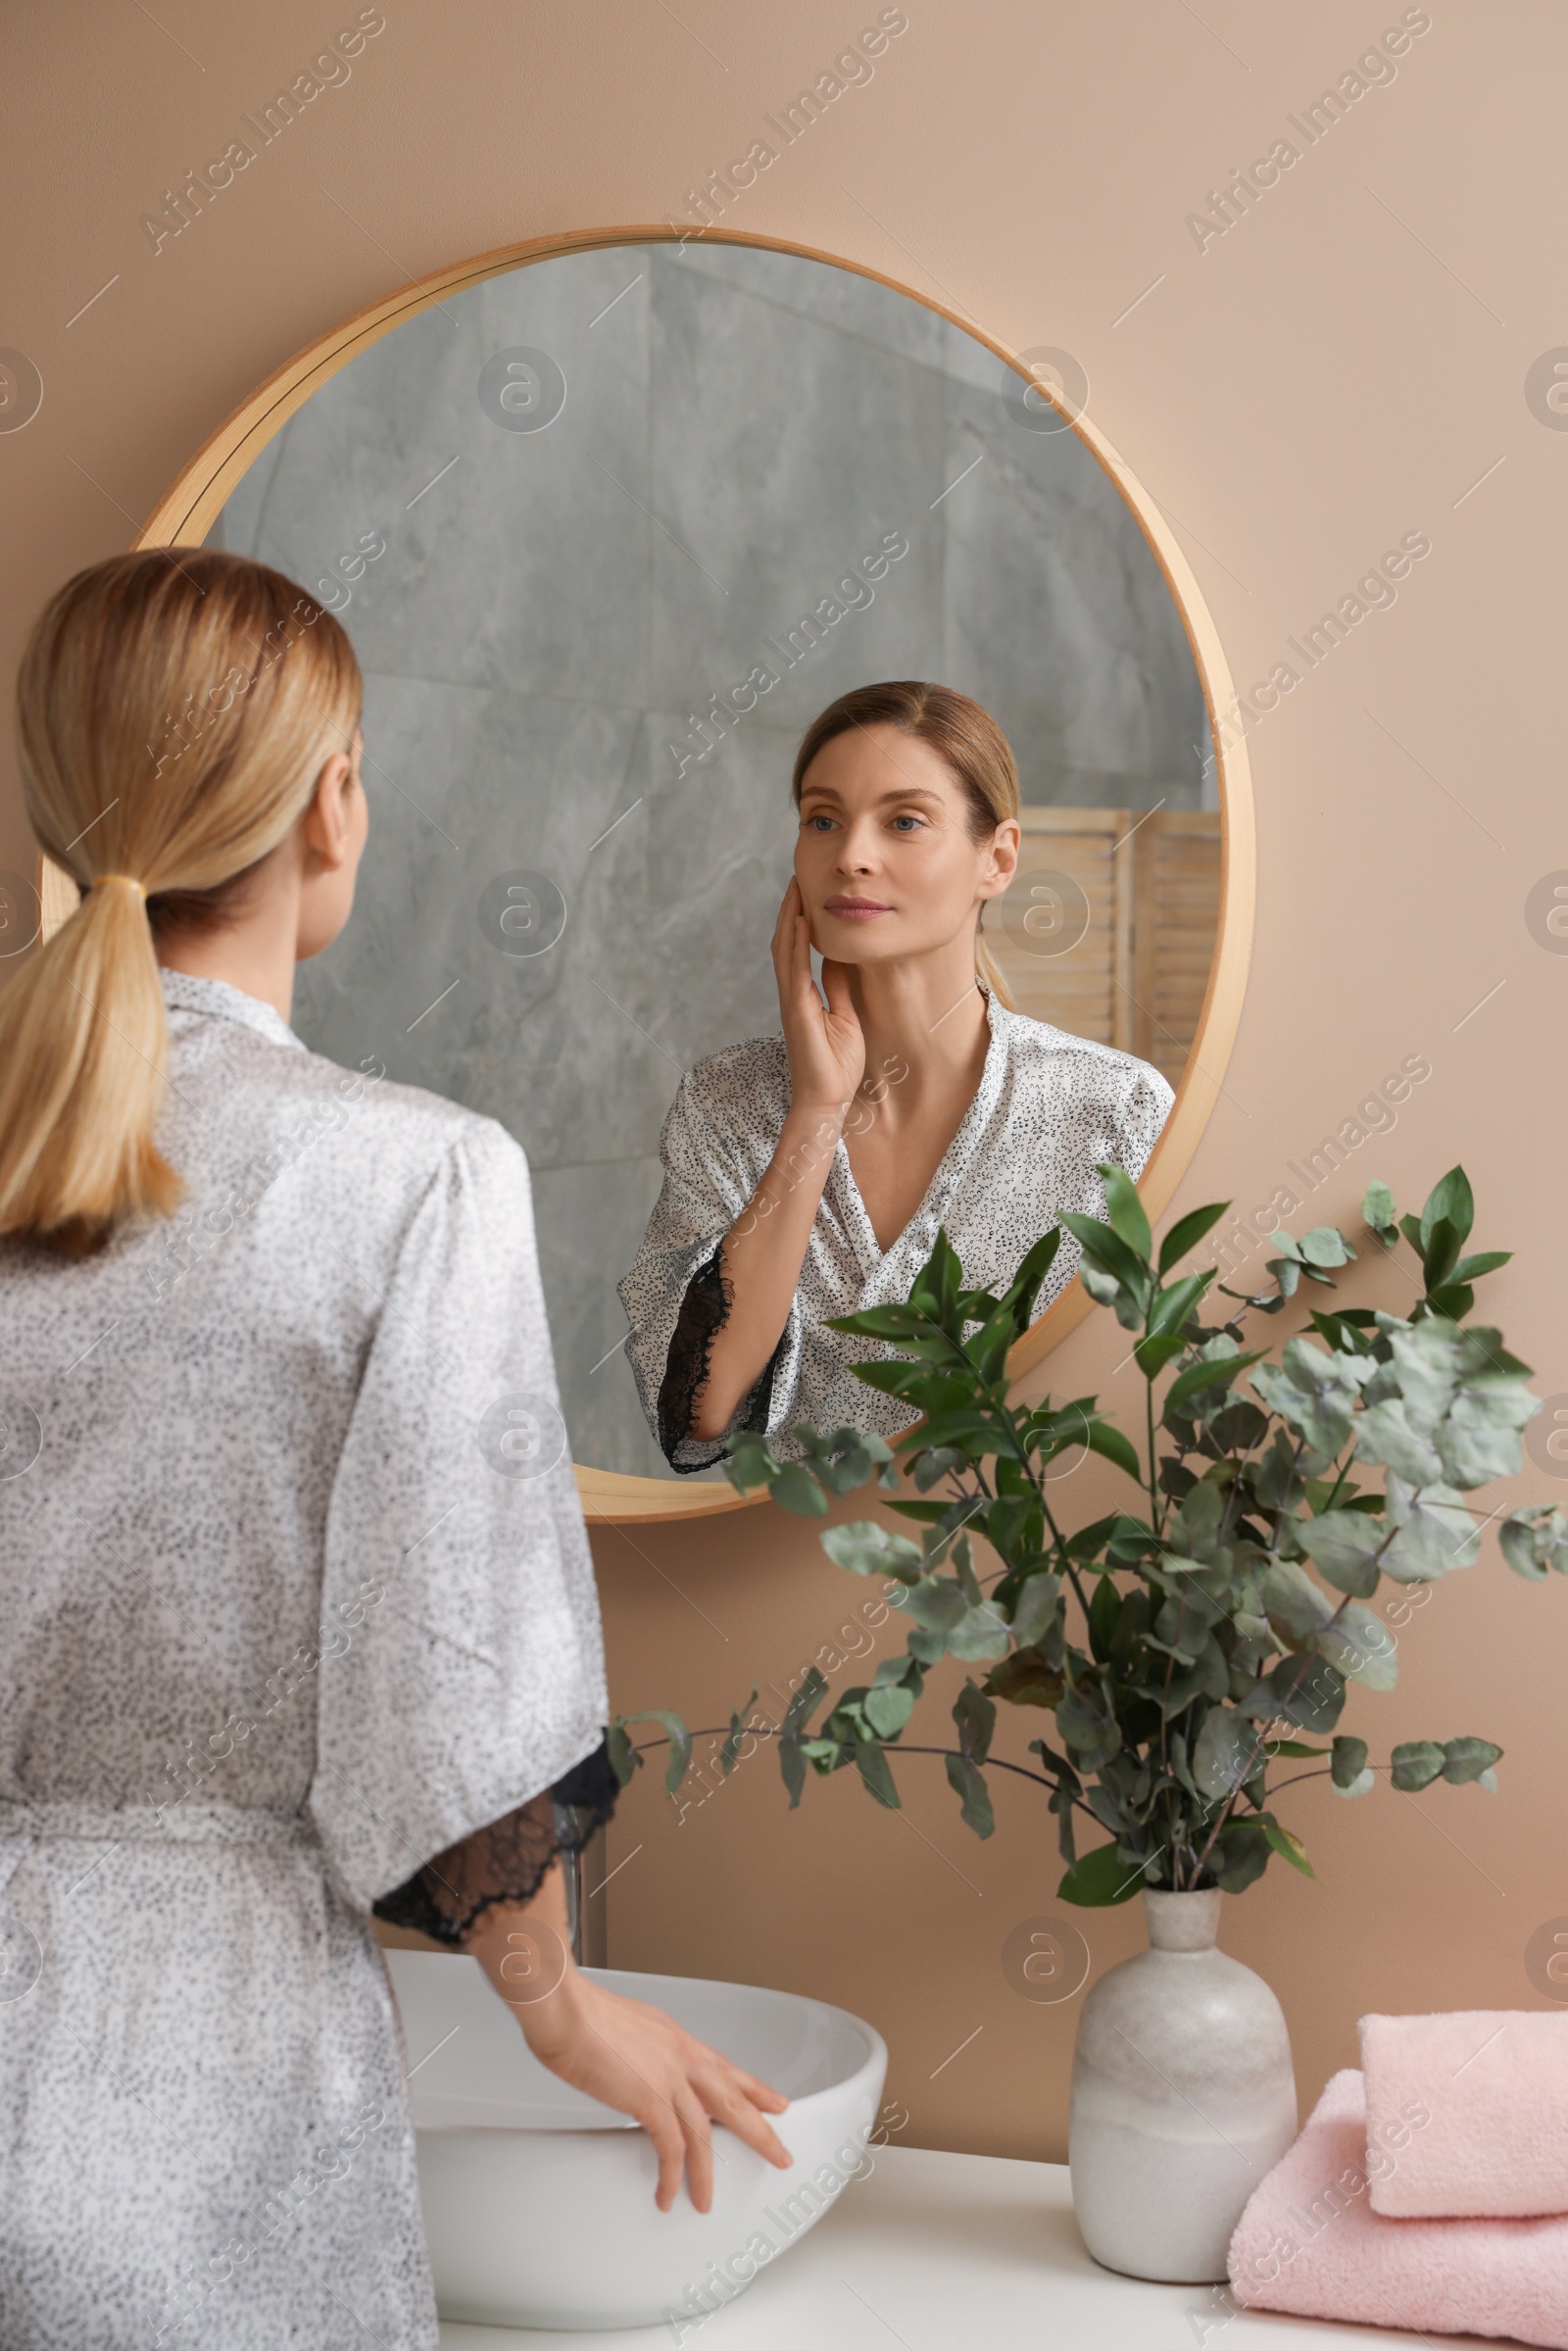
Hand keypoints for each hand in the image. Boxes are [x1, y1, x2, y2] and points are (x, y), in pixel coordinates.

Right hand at [517, 1967, 792, 2211]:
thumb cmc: (581, 2012)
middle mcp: (680, 2056)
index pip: (724, 2067)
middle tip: (779, 2152)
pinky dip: (672, 2177)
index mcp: (675, 2037)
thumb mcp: (626, 2026)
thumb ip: (640, 2049)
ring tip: (706, 2201)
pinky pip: (671, 2149)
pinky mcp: (650, 2100)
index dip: (752, 2088)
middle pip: (733, 2100)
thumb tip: (635, 2066)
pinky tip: (669, 2194)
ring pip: (704, 2134)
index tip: (774, 2102)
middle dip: (759, 2131)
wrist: (565, 2009)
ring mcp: (669, 2078)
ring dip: (707, 2173)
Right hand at [772, 878, 864, 1114]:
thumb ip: (838, 987)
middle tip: (798, 877)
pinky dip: (797, 944)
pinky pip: (795, 971)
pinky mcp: (797, 1011)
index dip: (800, 918)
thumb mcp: (845, 1016)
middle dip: (791, 908)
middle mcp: (793, 993)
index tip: (807, 891)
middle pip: (787, 942)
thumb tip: (840, 959)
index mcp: (803, 993)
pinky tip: (802, 922)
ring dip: (790, 917)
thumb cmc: (836, 1065)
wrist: (828, 1100)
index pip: (798, 948)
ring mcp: (792, 1001)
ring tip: (796, 888)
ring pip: (786, 950)